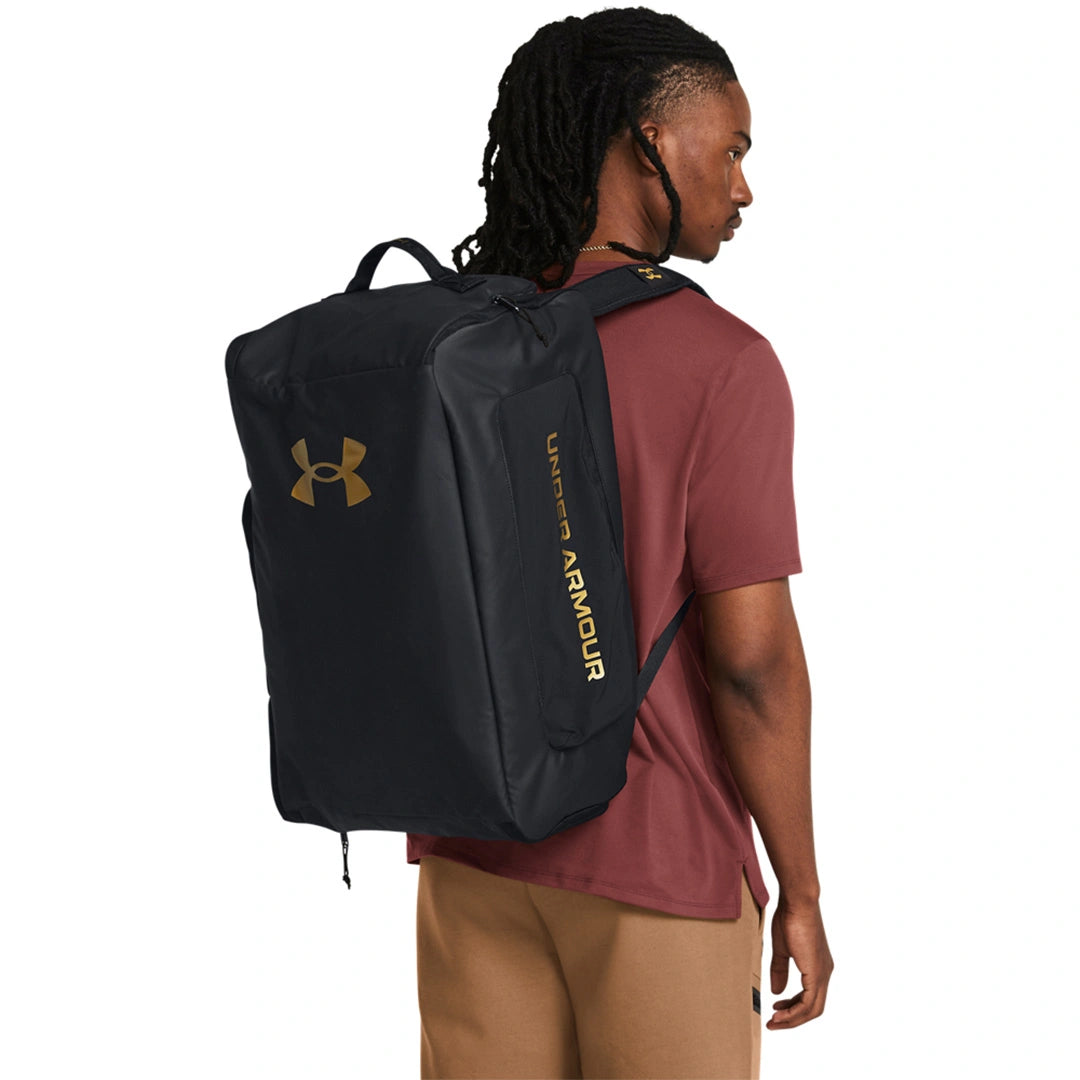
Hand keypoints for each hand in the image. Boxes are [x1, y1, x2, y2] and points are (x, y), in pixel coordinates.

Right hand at [766, 894, 832, 1028]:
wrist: (798, 903)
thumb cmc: (790, 918)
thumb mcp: (782, 949)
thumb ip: (780, 970)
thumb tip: (777, 990)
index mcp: (817, 967)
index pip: (809, 997)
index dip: (793, 1007)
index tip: (776, 1009)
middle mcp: (824, 973)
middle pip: (813, 1009)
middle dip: (793, 1019)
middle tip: (774, 1022)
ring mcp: (822, 975)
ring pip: (812, 1010)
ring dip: (792, 1019)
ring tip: (774, 1021)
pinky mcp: (817, 974)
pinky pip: (808, 1003)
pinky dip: (794, 1012)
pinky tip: (780, 1012)